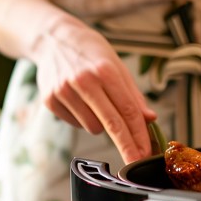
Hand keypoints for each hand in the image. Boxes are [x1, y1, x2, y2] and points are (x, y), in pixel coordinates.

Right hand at [34, 18, 156, 163]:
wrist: (52, 39)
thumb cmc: (90, 52)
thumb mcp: (116, 65)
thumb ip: (133, 95)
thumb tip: (150, 119)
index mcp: (105, 70)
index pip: (127, 110)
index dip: (139, 134)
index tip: (146, 153)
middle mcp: (83, 80)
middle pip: (112, 123)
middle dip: (127, 146)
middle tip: (136, 161)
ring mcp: (64, 91)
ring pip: (94, 127)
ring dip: (100, 123)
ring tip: (94, 100)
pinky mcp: (50, 100)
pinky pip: (76, 124)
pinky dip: (82, 118)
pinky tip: (78, 100)